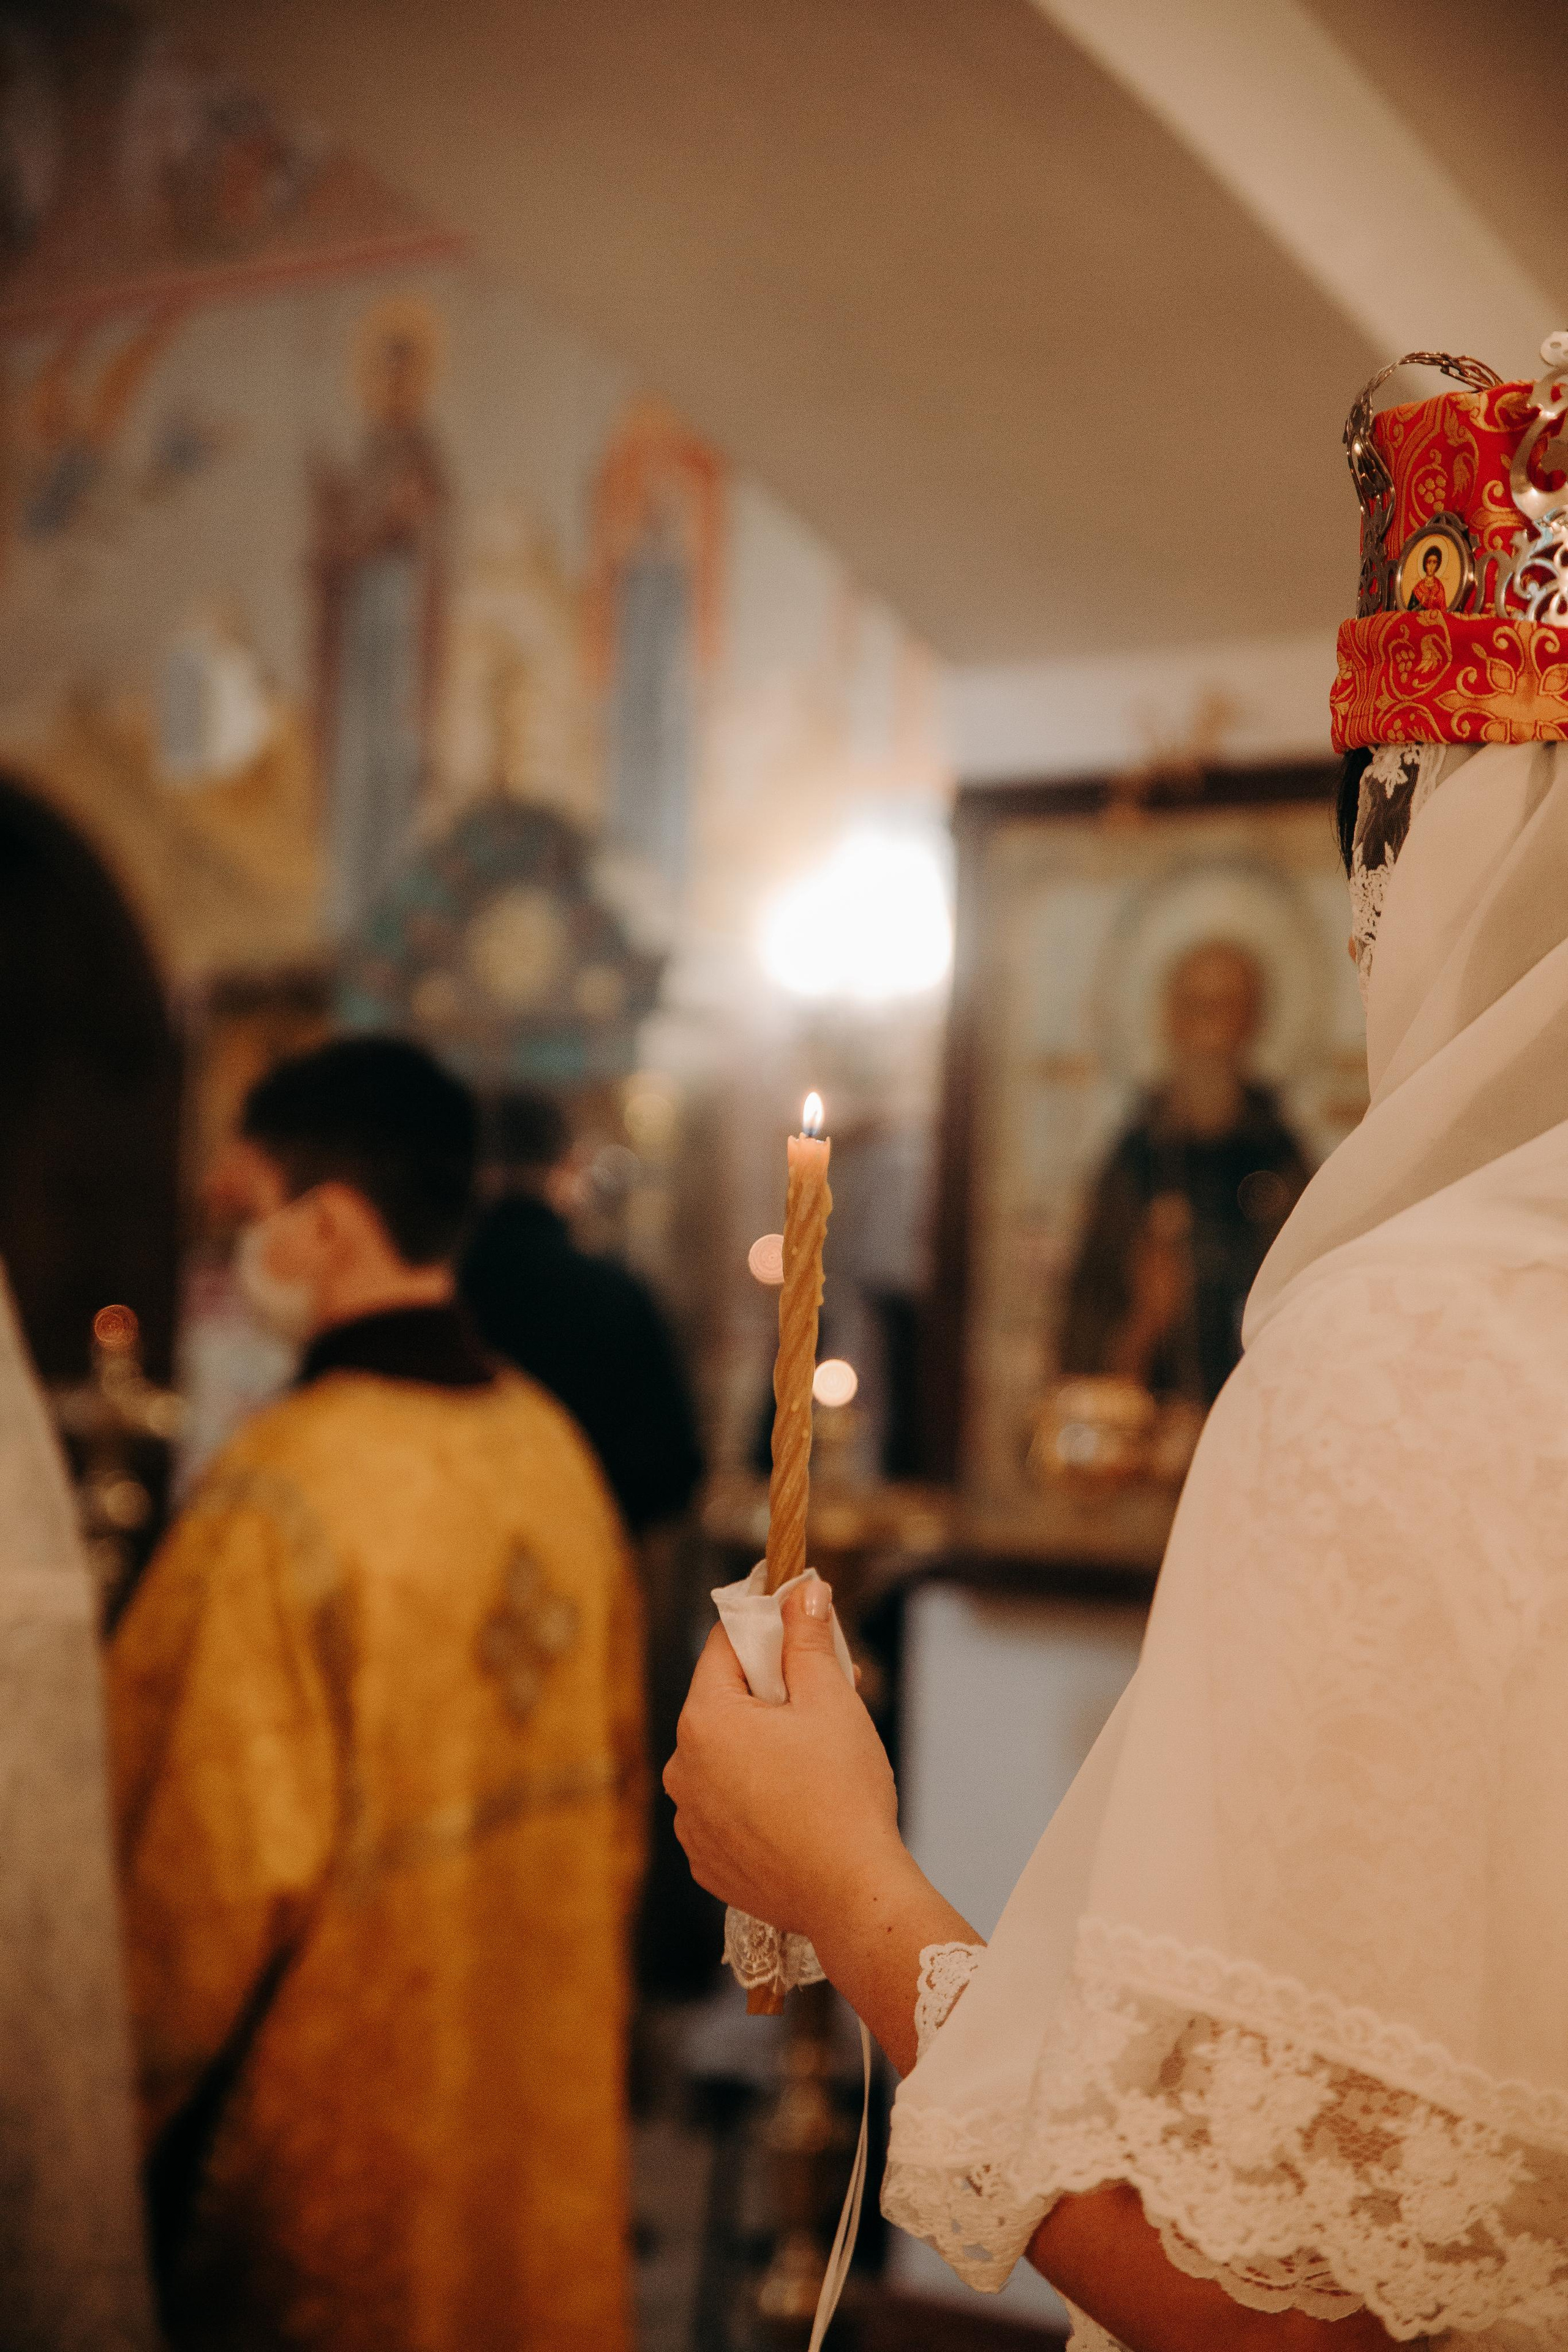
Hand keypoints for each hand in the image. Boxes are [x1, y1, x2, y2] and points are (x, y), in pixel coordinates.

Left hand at [664, 1580, 904, 1939]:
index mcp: (704, 1721)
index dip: (765, 1629)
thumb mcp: (831, 1700)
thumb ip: (808, 1638)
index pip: (725, 1648)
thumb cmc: (843, 1794)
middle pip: (724, 1704)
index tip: (797, 1624)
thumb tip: (803, 1590)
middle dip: (772, 1691)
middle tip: (824, 1695)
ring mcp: (690, 1821)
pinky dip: (755, 1797)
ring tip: (817, 1757)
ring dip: (762, 1746)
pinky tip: (797, 1805)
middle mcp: (681, 1770)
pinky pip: (725, 1807)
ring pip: (725, 1758)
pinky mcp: (706, 1860)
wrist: (851, 1895)